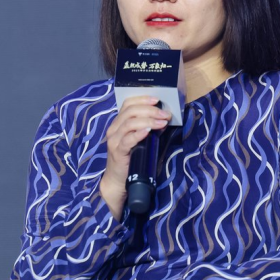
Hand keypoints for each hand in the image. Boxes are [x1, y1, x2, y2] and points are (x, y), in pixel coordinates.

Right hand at [99, 96, 171, 219]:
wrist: (118, 180)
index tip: (158, 100)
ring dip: (148, 120)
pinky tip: (148, 131)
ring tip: (162, 122)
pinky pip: (127, 139)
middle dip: (150, 110)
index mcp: (118, 123)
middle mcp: (114, 129)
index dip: (142, 99)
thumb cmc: (131, 158)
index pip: (127, 103)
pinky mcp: (117, 151)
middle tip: (165, 114)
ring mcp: (114, 140)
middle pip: (130, 111)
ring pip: (129, 122)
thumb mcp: (140, 140)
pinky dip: (138, 133)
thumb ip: (148, 129)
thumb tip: (163, 119)